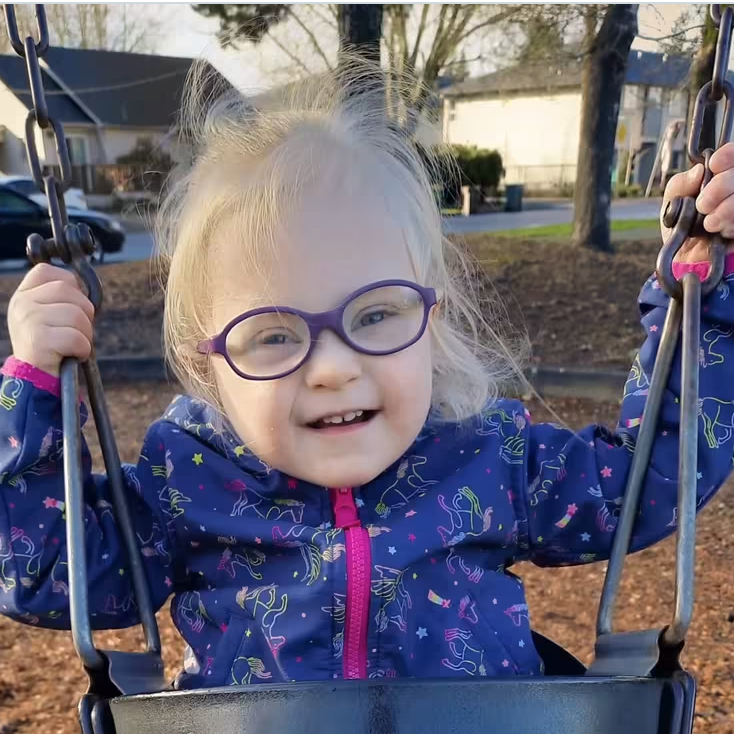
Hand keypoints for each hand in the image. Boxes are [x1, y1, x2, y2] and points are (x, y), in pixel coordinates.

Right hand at [8, 263, 94, 376]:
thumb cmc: (51, 346)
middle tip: (77, 332)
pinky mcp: (37, 340)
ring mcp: (28, 320)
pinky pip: (77, 338)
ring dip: (85, 334)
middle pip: (69, 291)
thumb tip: (88, 288)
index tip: (72, 305)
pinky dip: (83, 349)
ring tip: (73, 346)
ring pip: (77, 315)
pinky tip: (72, 355)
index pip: (48, 271)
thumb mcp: (49, 315)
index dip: (70, 285)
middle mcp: (22, 304)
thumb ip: (63, 298)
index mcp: (23, 295)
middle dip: (84, 313)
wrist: (35, 379)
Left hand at [662, 142, 733, 263]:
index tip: (714, 164)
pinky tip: (720, 231)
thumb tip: (698, 170)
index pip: (732, 154)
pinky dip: (732, 224)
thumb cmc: (680, 226)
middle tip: (703, 204)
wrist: (681, 258)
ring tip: (709, 222)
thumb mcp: (672, 202)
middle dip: (722, 185)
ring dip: (728, 208)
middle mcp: (732, 190)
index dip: (728, 155)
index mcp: (719, 176)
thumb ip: (680, 184)